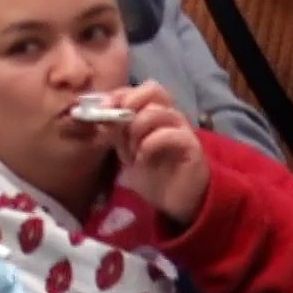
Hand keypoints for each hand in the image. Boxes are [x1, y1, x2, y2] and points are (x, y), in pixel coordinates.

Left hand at [106, 83, 209, 225]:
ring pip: (158, 111)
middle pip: (154, 89)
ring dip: (137, 129)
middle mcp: (169, 117)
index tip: (104, 108)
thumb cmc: (153, 177)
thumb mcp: (127, 154)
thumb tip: (100, 117)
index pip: (140, 90)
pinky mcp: (191, 146)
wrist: (175, 202)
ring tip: (131, 152)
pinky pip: (170, 134)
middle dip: (130, 101)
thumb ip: (117, 135)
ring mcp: (182, 129)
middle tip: (118, 121)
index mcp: (155, 115)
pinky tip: (142, 159)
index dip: (120, 94)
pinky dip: (150, 143)